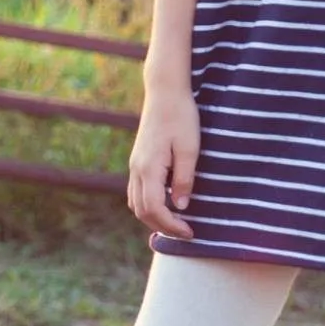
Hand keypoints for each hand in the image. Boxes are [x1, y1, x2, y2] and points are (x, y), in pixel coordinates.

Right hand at [128, 87, 199, 237]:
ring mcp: (134, 165)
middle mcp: (137, 169)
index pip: (155, 209)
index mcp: (149, 168)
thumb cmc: (181, 117)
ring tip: (175, 224)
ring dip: (153, 218)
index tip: (190, 232)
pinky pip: (136, 192)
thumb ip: (184, 179)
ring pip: (136, 204)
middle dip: (162, 227)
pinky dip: (148, 206)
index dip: (171, 226)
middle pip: (142, 211)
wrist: (165, 92)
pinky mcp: (137, 161)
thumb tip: (181, 206)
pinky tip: (166, 205)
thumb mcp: (189, 149)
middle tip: (186, 233)